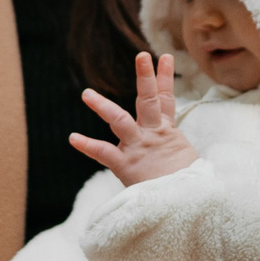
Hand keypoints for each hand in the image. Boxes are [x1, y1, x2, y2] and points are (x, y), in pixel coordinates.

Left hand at [72, 53, 197, 186]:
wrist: (186, 204)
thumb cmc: (187, 188)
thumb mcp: (187, 164)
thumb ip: (178, 154)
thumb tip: (185, 157)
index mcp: (168, 133)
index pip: (166, 100)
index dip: (164, 77)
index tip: (163, 57)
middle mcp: (152, 135)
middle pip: (150, 100)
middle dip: (146, 77)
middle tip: (141, 56)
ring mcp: (139, 148)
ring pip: (120, 120)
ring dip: (102, 106)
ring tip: (86, 94)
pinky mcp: (126, 165)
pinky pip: (103, 153)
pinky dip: (87, 145)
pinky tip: (72, 138)